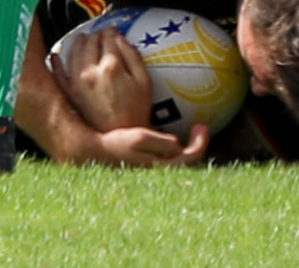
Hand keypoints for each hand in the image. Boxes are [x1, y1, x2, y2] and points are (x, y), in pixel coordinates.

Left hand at [58, 27, 154, 131]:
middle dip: (96, 34)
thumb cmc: (137, 111)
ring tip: (84, 38)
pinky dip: (57, 62)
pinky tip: (57, 56)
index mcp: (111, 66)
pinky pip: (59, 73)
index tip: (113, 29)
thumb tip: (120, 38)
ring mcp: (78, 81)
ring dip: (79, 42)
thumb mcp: (145, 82)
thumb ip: (133, 57)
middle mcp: (90, 71)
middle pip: (90, 43)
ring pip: (73, 52)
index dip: (111, 31)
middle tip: (101, 33)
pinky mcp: (70, 92)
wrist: (121, 135)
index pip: (108, 39)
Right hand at [86, 119, 209, 167]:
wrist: (96, 154)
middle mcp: (162, 172)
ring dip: (187, 145)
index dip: (201, 142)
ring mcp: (154, 170)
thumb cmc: (117, 145)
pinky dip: (174, 149)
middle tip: (200, 126)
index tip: (201, 125)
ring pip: (179, 160)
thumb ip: (163, 143)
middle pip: (188, 160)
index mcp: (163, 167)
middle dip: (197, 143)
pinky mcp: (146, 166)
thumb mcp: (141, 139)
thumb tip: (179, 145)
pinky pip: (168, 158)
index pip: (192, 157)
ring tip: (190, 130)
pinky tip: (169, 139)